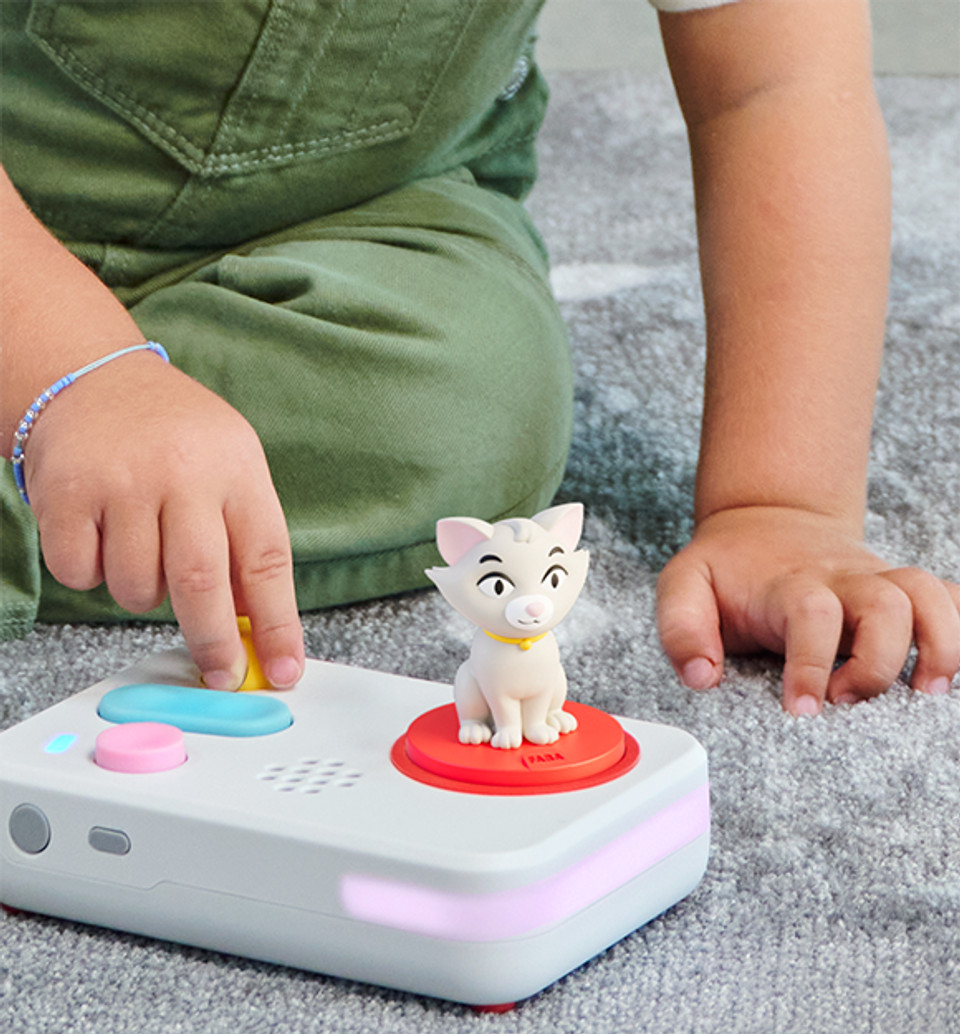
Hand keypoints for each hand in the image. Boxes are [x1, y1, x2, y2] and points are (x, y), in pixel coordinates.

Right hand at [23, 349, 304, 689]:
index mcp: (238, 468)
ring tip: (144, 550)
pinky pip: (81, 574)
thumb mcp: (231, 470)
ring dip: (143, 595)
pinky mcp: (66, 493)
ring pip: (138, 589)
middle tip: (219, 672)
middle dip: (214, 642)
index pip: (267, 559)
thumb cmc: (177, 437)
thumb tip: (256, 626)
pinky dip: (92, 574)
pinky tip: (101, 533)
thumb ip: (245, 542)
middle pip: (202, 583)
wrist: (97, 380)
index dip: (278, 624)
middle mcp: (183, 472)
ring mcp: (122, 481)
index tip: (284, 671)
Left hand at [656, 506, 959, 714]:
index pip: (812, 613)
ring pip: (930, 595)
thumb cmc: (725, 568)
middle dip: (877, 662)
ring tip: (926, 693)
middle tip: (845, 700)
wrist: (766, 521)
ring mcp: (876, 582)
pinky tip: (943, 671)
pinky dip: (959, 628)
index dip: (812, 663)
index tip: (802, 709)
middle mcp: (842, 579)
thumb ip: (681, 628)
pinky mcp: (899, 591)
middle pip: (888, 602)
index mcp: (788, 583)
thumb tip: (702, 677)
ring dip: (941, 644)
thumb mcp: (683, 585)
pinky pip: (949, 598)